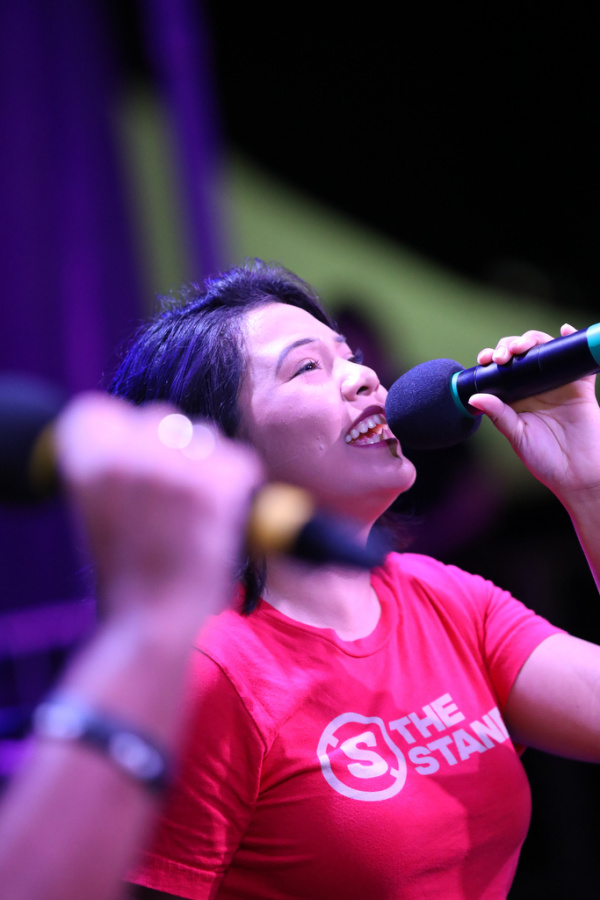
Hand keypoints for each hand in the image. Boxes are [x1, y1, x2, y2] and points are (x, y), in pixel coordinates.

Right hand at [54, 394, 261, 632]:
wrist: (152, 625)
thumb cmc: (124, 577)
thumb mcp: (94, 513)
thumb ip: (112, 467)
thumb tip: (148, 431)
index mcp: (86, 461)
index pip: (99, 411)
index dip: (119, 432)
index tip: (130, 458)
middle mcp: (127, 455)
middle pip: (159, 417)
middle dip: (169, 446)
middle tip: (174, 495)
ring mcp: (175, 469)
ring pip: (204, 434)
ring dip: (206, 462)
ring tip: (198, 510)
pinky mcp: (217, 486)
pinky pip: (240, 460)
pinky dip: (239, 482)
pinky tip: (224, 514)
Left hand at [468, 324, 599, 504]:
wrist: (579, 475)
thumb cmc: (545, 460)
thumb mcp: (518, 437)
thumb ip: (499, 416)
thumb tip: (475, 397)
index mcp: (515, 397)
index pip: (500, 370)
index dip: (490, 360)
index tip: (484, 360)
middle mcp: (535, 386)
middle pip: (521, 354)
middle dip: (508, 346)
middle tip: (502, 355)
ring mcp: (558, 383)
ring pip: (545, 351)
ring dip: (533, 340)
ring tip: (522, 345)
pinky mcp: (579, 386)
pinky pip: (579, 359)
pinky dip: (573, 341)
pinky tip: (564, 331)